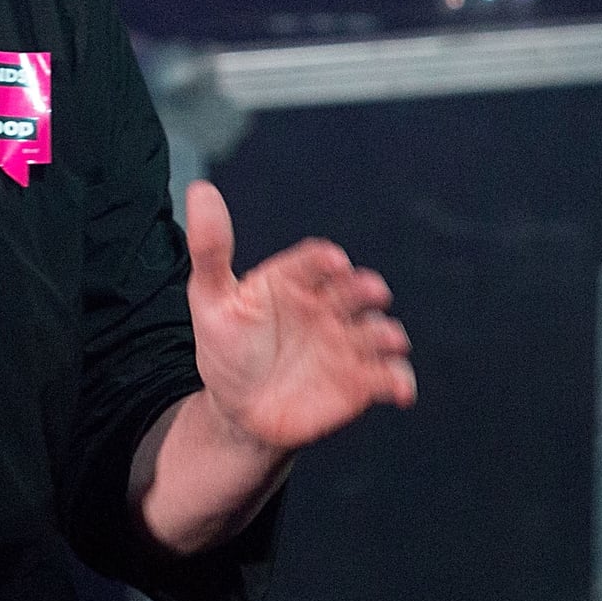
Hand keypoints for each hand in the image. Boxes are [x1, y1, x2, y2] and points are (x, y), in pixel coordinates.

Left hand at [184, 179, 414, 454]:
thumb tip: (201, 190)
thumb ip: (210, 249)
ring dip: (387, 333)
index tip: (333, 262)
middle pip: (354, 290)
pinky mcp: (359, 381)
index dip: (325, 260)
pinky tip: (400, 391)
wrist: (237, 410)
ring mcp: (345, 342)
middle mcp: (325, 306)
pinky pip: (387, 376)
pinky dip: (399, 380)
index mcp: (292, 281)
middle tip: (370, 291)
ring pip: (377, 331)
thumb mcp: (210, 299)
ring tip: (388, 339)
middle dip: (366, 288)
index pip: (313, 261)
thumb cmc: (225, 347)